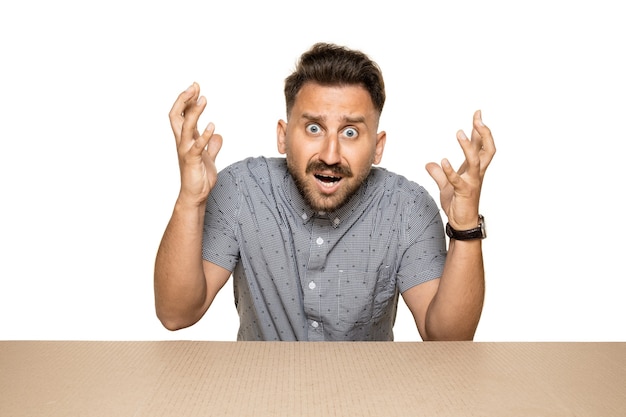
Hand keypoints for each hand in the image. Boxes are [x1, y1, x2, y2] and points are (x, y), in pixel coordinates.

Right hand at [168, 83, 222, 206]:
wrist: (195, 195)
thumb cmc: (199, 177)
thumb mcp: (209, 158)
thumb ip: (212, 146)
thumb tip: (217, 136)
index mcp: (186, 139)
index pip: (181, 114)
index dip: (187, 100)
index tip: (196, 88)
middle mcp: (183, 142)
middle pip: (176, 116)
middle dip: (184, 100)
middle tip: (194, 87)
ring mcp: (186, 151)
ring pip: (186, 127)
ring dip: (195, 113)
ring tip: (204, 100)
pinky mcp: (193, 161)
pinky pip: (197, 146)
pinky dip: (204, 135)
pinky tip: (213, 127)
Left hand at [425, 110, 494, 229]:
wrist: (462, 223)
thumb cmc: (458, 203)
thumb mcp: (445, 185)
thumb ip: (439, 173)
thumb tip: (429, 164)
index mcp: (473, 169)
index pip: (480, 145)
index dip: (480, 130)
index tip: (477, 114)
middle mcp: (476, 173)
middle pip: (487, 149)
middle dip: (484, 133)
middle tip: (478, 118)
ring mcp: (472, 182)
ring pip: (475, 161)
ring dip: (467, 146)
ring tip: (459, 133)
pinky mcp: (464, 192)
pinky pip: (457, 180)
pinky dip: (450, 170)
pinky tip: (442, 161)